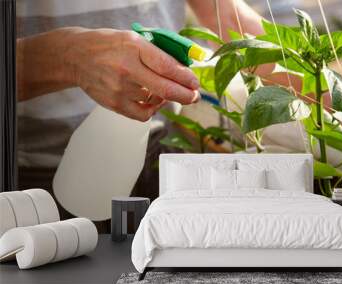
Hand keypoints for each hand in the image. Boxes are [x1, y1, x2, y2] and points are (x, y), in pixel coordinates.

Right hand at [65, 28, 199, 120]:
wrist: (76, 57)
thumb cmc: (108, 46)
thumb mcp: (133, 39)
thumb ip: (156, 53)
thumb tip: (183, 70)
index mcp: (134, 47)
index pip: (166, 65)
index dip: (185, 77)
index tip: (195, 83)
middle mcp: (126, 68)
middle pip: (165, 88)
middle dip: (186, 95)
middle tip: (194, 96)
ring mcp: (119, 88)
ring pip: (155, 101)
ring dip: (165, 98)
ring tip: (162, 90)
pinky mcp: (114, 104)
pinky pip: (143, 114)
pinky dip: (152, 110)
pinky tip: (152, 101)